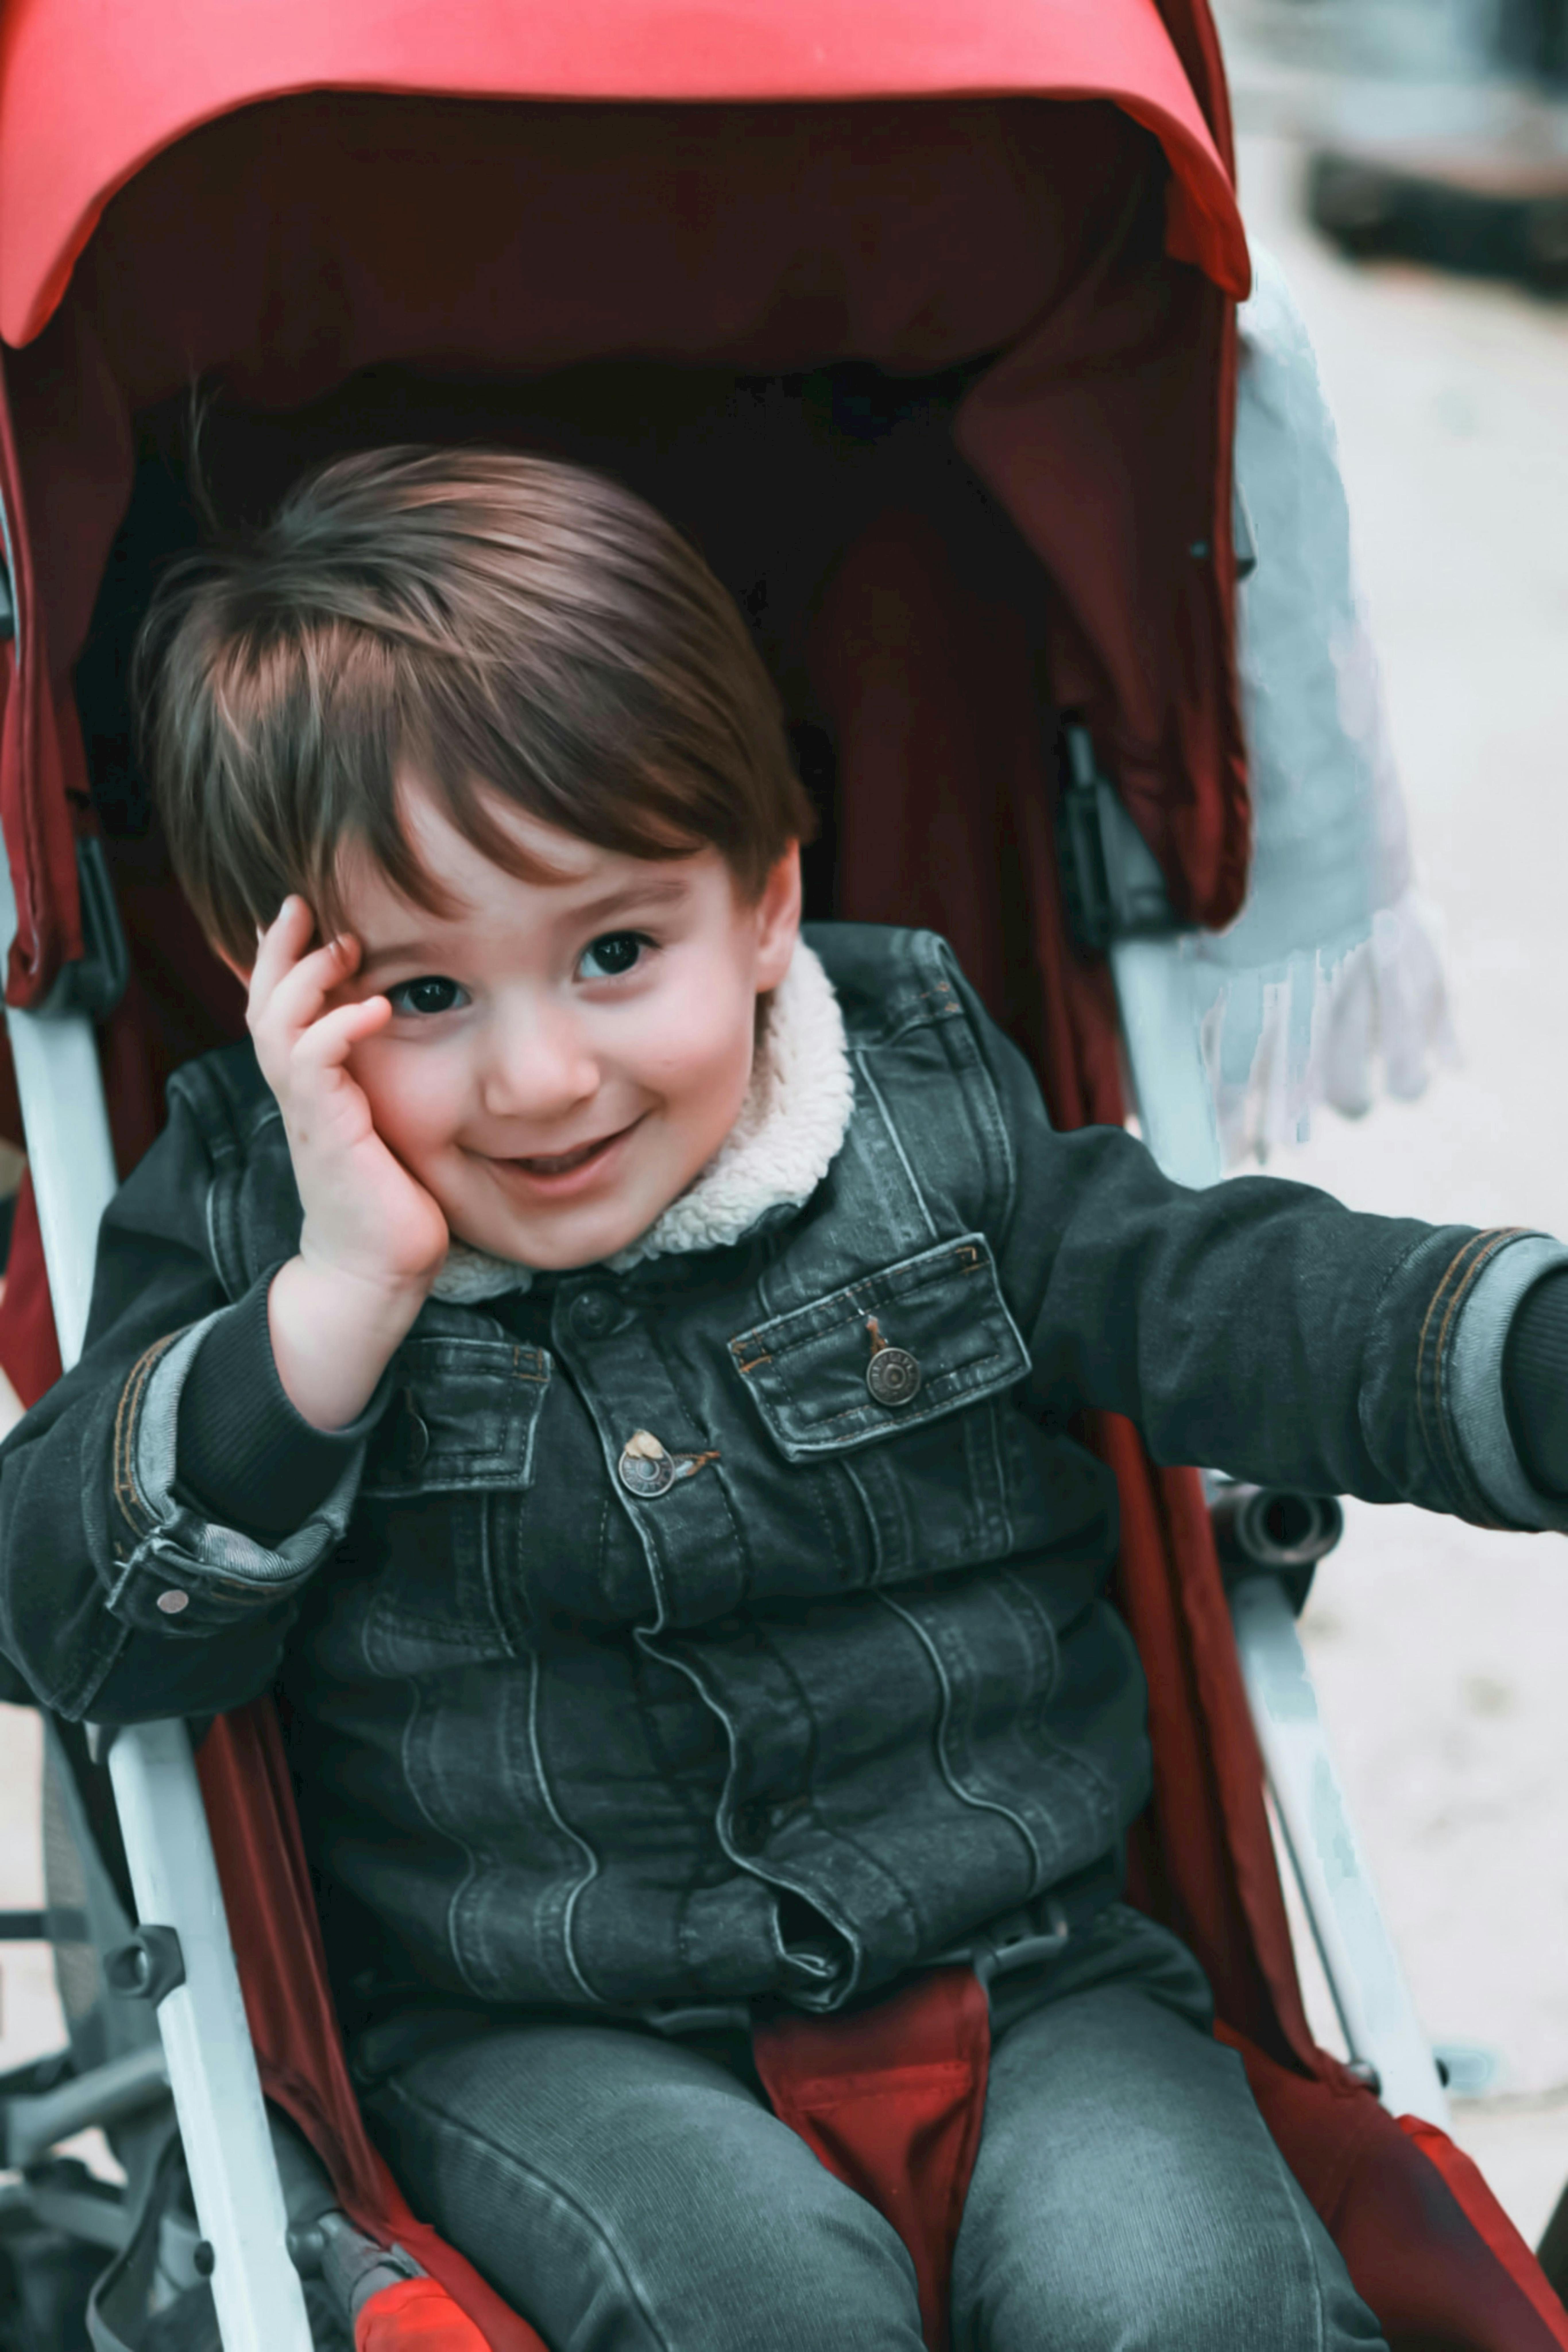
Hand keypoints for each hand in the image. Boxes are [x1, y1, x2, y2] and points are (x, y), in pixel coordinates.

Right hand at [246, 897, 446, 1425]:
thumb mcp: (393, 1128)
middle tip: (301, 902)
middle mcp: (303, 1096)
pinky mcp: (327, 1134)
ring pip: (278, 1026)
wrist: (376, 1273)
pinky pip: (313, 1064)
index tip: (308, 916)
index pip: (285, 1010)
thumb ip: (395, 1087)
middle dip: (279, 950)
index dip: (287, 960)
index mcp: (315, 1090)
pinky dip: (337, 1028)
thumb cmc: (393, 1204)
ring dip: (304, 978)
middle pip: (265, 1004)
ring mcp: (310, 1114)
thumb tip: (430, 1049)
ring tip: (339, 944)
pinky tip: (374, 1006)